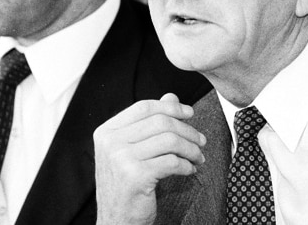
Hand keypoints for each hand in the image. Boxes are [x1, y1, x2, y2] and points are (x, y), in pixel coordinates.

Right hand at [94, 93, 205, 224]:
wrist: (117, 221)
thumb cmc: (126, 185)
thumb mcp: (133, 150)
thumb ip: (150, 122)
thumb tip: (171, 96)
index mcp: (106, 131)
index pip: (144, 107)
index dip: (171, 107)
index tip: (190, 112)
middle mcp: (110, 142)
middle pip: (160, 122)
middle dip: (187, 130)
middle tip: (201, 140)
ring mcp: (121, 159)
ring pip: (169, 140)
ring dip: (191, 149)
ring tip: (198, 157)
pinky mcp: (136, 177)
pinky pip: (172, 162)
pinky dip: (187, 165)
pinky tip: (190, 170)